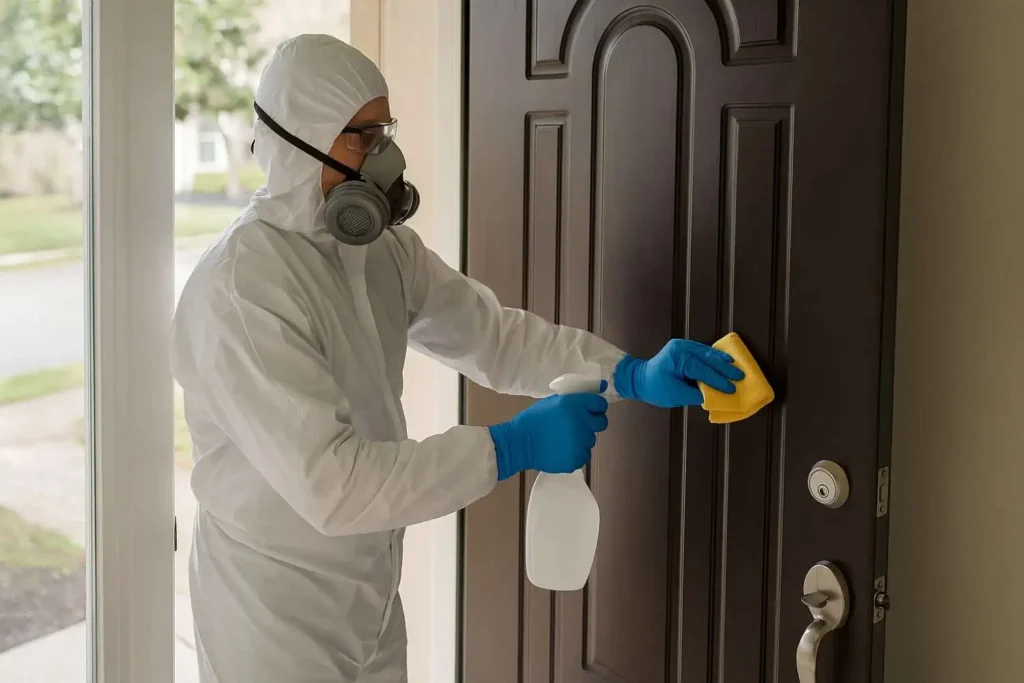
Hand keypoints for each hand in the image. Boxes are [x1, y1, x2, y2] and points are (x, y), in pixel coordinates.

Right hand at [489, 385, 608, 480]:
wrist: (520, 442)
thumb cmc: (533, 419)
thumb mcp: (552, 402)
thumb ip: (573, 400)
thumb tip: (590, 395)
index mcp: (576, 405)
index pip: (600, 404)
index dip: (597, 407)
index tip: (592, 410)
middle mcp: (583, 423)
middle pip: (602, 423)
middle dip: (593, 423)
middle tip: (580, 426)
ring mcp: (581, 442)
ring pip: (590, 440)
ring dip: (581, 439)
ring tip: (563, 440)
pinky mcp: (577, 459)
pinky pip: (583, 455)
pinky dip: (575, 453)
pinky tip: (561, 450)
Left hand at [613, 339, 744, 407]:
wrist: (639, 379)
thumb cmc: (655, 388)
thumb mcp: (676, 396)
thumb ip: (697, 395)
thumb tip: (714, 394)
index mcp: (677, 359)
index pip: (703, 370)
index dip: (718, 380)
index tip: (731, 388)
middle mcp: (680, 348)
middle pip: (707, 357)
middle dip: (725, 368)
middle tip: (740, 376)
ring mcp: (682, 345)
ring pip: (706, 352)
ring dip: (721, 360)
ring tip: (735, 367)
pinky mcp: (683, 347)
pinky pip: (702, 351)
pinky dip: (713, 357)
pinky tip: (724, 361)